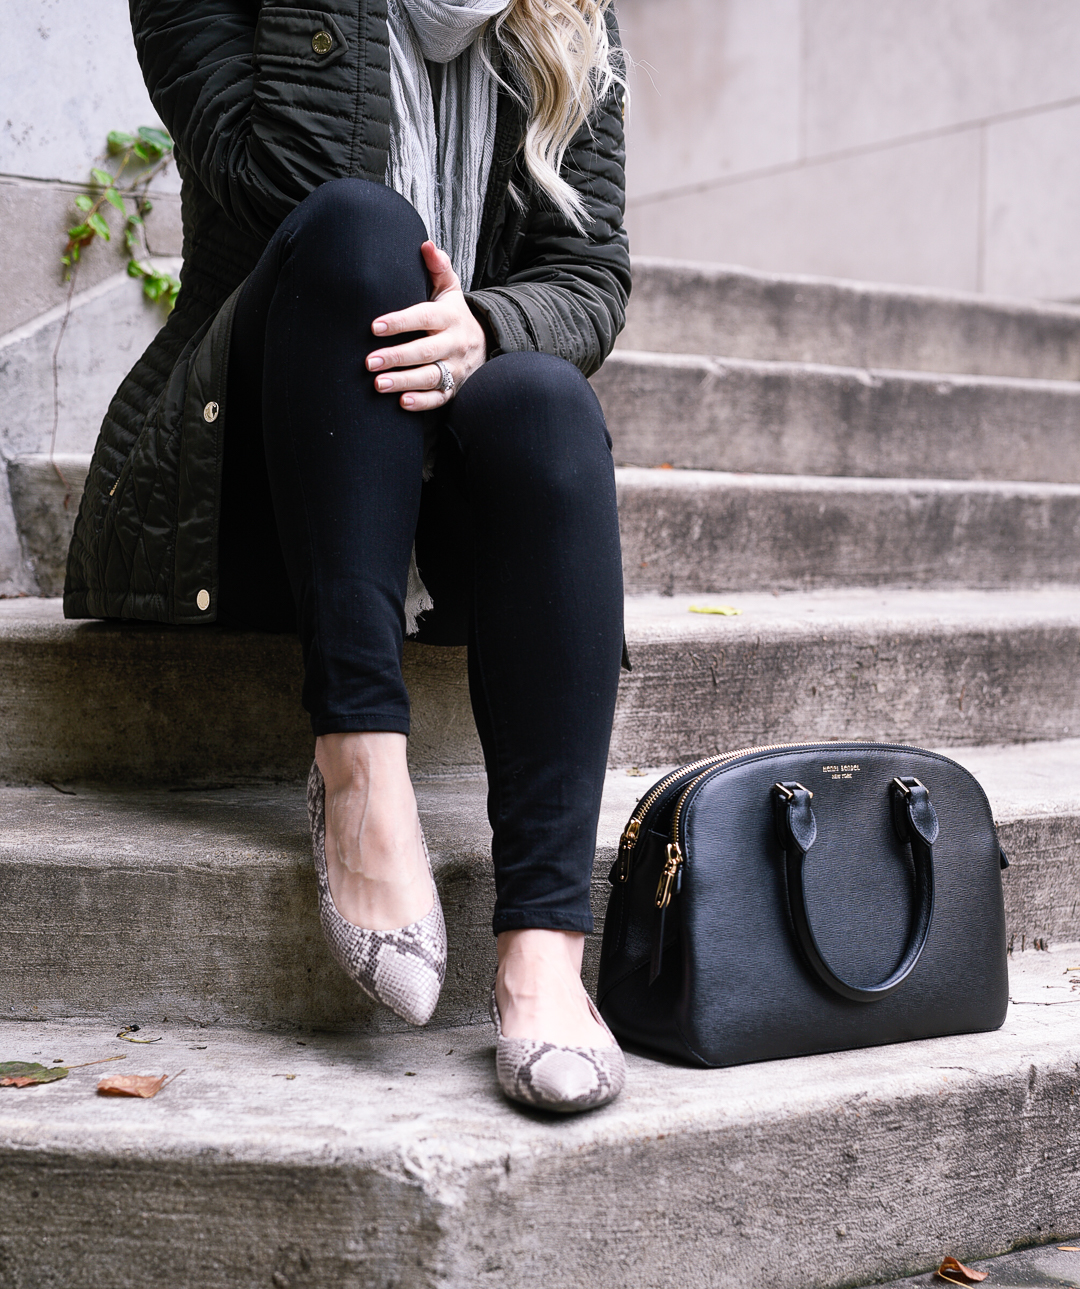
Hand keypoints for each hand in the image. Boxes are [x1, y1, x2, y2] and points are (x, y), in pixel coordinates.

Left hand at [367, 241, 486, 410]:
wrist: (486, 344)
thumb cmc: (454, 315)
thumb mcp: (450, 290)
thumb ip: (438, 268)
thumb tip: (425, 245)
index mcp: (450, 317)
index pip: (424, 317)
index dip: (400, 321)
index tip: (375, 326)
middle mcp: (455, 343)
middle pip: (426, 351)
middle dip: (397, 357)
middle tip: (369, 362)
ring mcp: (456, 368)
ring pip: (431, 376)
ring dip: (404, 382)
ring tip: (378, 384)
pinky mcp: (454, 388)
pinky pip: (439, 398)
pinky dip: (422, 402)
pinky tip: (402, 402)